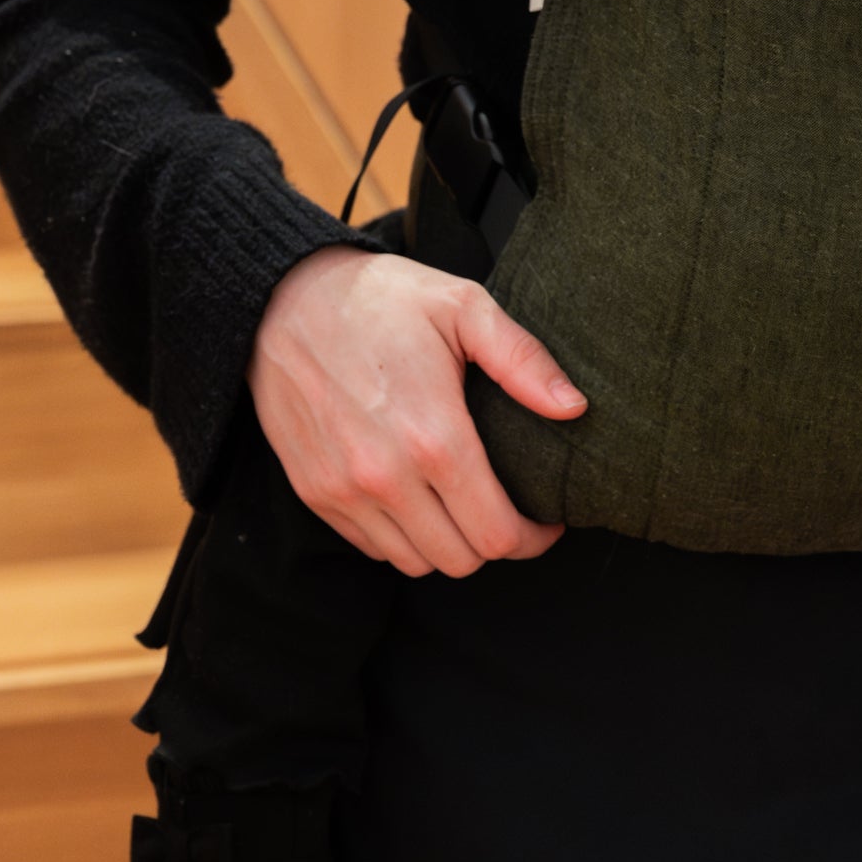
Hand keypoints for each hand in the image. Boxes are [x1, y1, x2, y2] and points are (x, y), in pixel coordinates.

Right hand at [248, 244, 586, 576]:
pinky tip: (420, 497)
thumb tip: (574, 408)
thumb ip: (523, 361)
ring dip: (449, 544)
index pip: (497, 533)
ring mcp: (344, 492)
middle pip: (461, 560)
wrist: (286, 300)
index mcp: (434, 437)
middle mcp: (385, 477)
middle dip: (496, 543)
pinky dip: (404, 537)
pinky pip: (373, 548)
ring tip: (466, 504)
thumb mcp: (465, 307)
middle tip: (509, 511)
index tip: (545, 522)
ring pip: (416, 562)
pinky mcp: (314, 494)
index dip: (533, 538)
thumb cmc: (384, 298)